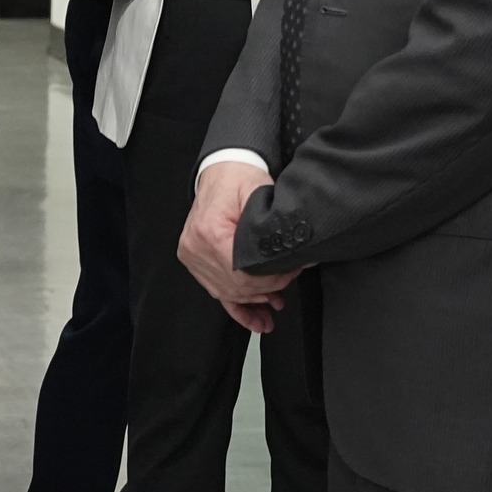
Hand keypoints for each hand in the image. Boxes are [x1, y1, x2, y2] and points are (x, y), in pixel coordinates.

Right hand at [177, 160, 298, 332]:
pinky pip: (219, 293)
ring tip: (278, 300)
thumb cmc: (238, 178)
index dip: (270, 277)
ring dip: (256, 300)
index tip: (292, 270)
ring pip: (229, 292)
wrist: (222, 170)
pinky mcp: (197, 262)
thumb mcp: (259, 192)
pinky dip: (239, 308)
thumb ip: (274, 226)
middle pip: (236, 285)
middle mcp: (195, 248)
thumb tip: (297, 255)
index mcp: (208, 231)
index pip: (242, 271)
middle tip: (290, 277)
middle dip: (268, 287)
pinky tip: (258, 321)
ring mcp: (194, 258)